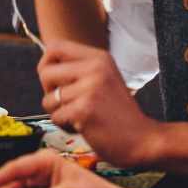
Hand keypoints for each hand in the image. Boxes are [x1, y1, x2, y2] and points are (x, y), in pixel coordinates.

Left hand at [36, 40, 163, 168]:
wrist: (144, 140)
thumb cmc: (118, 114)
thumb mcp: (103, 79)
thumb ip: (78, 70)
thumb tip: (44, 66)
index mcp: (99, 58)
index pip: (54, 47)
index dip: (46, 64)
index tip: (55, 82)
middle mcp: (95, 68)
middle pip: (45, 72)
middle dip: (50, 92)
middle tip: (69, 104)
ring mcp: (90, 88)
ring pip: (49, 99)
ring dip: (59, 113)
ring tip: (80, 117)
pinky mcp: (84, 110)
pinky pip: (56, 117)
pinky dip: (65, 126)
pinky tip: (84, 127)